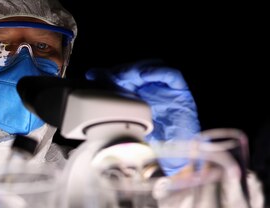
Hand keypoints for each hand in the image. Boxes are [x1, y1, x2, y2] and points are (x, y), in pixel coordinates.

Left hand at [87, 60, 200, 175]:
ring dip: (137, 69)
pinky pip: (171, 76)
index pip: (120, 81)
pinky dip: (159, 72)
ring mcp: (163, 90)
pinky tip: (145, 74)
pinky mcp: (179, 92)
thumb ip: (113, 122)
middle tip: (107, 74)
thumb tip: (90, 118)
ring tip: (126, 74)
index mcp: (134, 99)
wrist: (173, 159)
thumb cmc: (151, 147)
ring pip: (150, 69)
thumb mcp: (126, 132)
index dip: (106, 76)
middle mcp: (148, 91)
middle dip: (119, 71)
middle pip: (133, 73)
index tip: (92, 75)